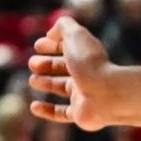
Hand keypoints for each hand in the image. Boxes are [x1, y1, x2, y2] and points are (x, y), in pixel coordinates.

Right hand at [28, 15, 115, 130]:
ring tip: (33, 80)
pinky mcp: (80, 114)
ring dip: (46, 83)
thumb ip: (63, 26)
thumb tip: (52, 33)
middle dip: (47, 64)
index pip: (69, 48)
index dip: (53, 45)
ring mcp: (84, 95)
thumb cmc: (90, 63)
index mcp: (87, 55)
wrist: (107, 94)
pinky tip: (34, 106)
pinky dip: (47, 111)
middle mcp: (87, 74)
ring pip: (62, 88)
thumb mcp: (75, 36)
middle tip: (32, 63)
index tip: (38, 45)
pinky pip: (62, 114)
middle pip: (64, 68)